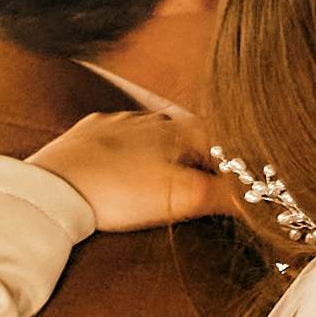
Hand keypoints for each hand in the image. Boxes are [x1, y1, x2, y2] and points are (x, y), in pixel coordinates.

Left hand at [29, 112, 226, 233]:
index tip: (238, 189)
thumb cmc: (120, 191)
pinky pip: (120, 142)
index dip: (236, 167)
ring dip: (165, 160)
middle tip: (198, 195)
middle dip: (200, 164)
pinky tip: (124, 176)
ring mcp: (119, 122)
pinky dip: (129, 158)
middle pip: (191, 140)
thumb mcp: (182, 198)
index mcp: (183, 129)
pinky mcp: (90, 134)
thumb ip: (226, 194)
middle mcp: (154, 118)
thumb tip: (262, 195)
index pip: (226, 141)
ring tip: (159, 189)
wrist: (54, 188)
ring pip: (155, 139)